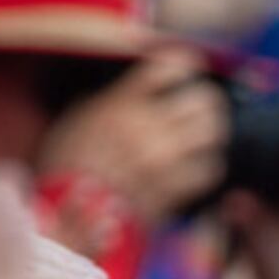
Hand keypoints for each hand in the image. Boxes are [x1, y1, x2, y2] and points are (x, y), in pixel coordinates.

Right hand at [39, 50, 229, 225]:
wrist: (67, 214)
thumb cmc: (67, 164)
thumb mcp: (81, 116)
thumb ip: (116, 100)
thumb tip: (141, 91)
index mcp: (121, 103)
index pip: (170, 67)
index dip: (185, 64)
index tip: (188, 68)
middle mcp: (146, 128)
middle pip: (203, 101)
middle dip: (207, 101)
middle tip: (203, 105)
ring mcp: (162, 161)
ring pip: (211, 135)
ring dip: (211, 133)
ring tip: (203, 135)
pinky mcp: (172, 189)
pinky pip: (207, 171)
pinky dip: (208, 166)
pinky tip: (198, 165)